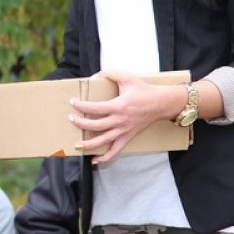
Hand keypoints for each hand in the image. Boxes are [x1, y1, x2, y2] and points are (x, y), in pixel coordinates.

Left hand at [68, 69, 184, 162]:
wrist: (162, 103)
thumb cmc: (143, 90)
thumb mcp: (127, 77)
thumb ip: (109, 73)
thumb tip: (94, 77)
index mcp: (119, 106)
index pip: (95, 108)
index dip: (81, 106)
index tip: (72, 102)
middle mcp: (120, 120)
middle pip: (96, 125)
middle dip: (81, 123)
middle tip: (70, 119)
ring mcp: (124, 131)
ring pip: (104, 141)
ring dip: (89, 145)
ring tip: (76, 145)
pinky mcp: (128, 137)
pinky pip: (116, 150)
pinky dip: (106, 157)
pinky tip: (95, 161)